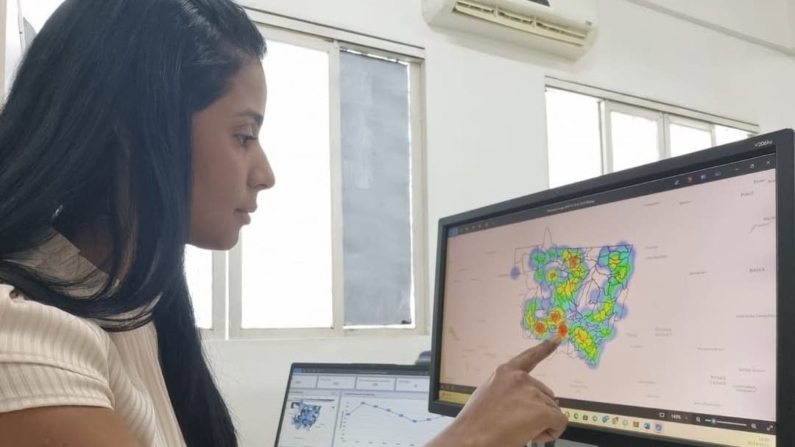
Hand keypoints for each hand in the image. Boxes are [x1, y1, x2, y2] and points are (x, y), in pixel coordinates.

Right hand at [434, 337, 566, 446]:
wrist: (471, 438)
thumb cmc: (475, 423)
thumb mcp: (488, 396)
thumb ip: (507, 392)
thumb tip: (523, 403)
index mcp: (505, 372)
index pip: (530, 357)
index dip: (545, 348)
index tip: (557, 338)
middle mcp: (520, 378)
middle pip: (545, 395)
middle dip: (537, 410)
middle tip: (515, 423)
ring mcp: (532, 393)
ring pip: (552, 411)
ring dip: (541, 423)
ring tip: (517, 430)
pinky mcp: (542, 410)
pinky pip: (560, 423)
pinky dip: (551, 432)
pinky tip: (532, 435)